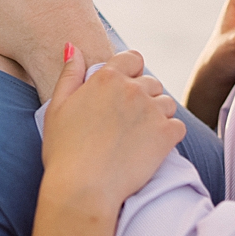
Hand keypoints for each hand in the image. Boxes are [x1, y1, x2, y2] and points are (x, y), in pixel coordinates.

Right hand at [41, 47, 184, 215]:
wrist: (82, 189)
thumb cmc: (64, 152)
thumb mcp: (56, 107)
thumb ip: (69, 74)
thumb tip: (74, 47)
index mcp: (106, 78)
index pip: (132, 58)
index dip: (130, 72)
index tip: (123, 91)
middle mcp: (133, 89)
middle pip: (151, 82)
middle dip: (143, 97)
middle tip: (127, 123)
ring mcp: (152, 111)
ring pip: (167, 104)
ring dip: (157, 116)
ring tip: (138, 138)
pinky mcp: (167, 134)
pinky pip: (178, 127)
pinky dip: (168, 136)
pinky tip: (150, 149)